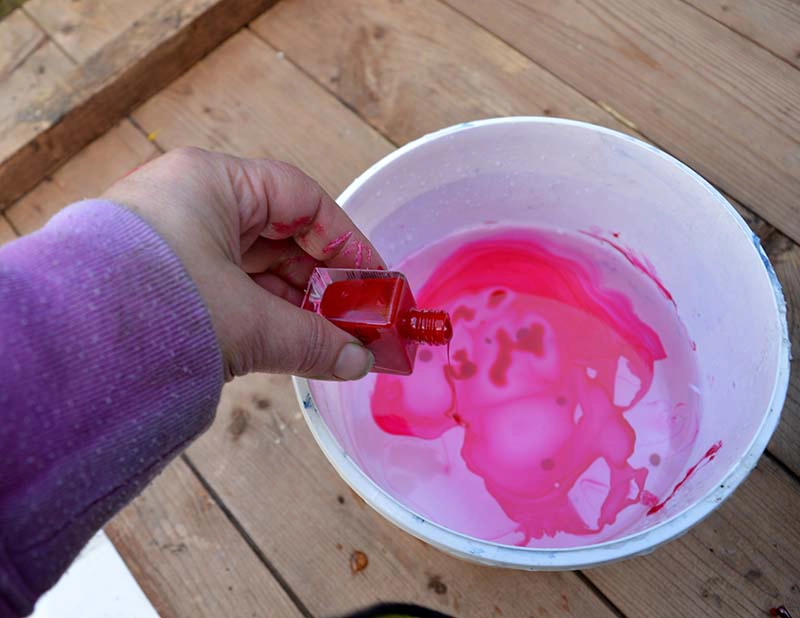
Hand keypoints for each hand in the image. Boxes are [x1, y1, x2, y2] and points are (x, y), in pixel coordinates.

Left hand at [104, 147, 384, 380]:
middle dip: (325, 283)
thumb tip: (360, 363)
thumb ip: (312, 339)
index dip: (347, 240)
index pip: (302, 199)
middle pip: (282, 236)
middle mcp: (192, 203)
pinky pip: (231, 290)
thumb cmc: (156, 307)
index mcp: (213, 184)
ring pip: (257, 268)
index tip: (376, 280)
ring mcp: (176, 243)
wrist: (62, 353)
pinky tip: (295, 343)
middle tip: (360, 320)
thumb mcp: (248, 320)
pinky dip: (265, 316)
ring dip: (297, 305)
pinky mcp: (164, 280)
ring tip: (335, 341)